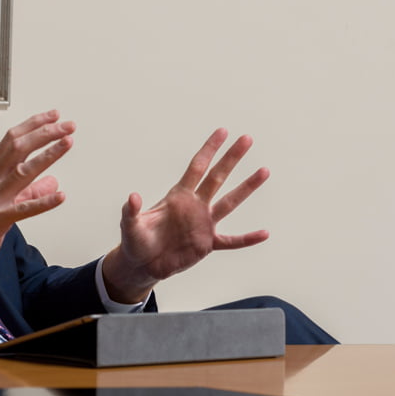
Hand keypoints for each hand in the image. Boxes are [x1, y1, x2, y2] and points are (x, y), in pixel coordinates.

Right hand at [0, 110, 75, 286]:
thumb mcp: (2, 202)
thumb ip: (29, 191)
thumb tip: (53, 182)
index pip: (11, 140)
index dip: (33, 125)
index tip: (54, 116)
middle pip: (18, 148)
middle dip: (44, 133)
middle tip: (67, 125)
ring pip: (21, 172)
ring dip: (47, 155)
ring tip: (67, 143)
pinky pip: (21, 209)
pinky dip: (42, 201)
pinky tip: (59, 196)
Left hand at [103, 128, 269, 302]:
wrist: (143, 264)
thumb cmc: (135, 241)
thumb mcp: (130, 225)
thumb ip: (132, 211)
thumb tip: (133, 197)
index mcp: (177, 196)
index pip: (196, 167)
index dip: (209, 149)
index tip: (223, 131)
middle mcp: (194, 205)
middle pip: (217, 177)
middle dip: (231, 158)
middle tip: (247, 139)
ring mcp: (203, 224)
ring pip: (229, 202)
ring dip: (246, 188)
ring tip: (264, 171)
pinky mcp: (207, 244)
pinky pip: (232, 241)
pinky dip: (247, 238)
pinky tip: (264, 233)